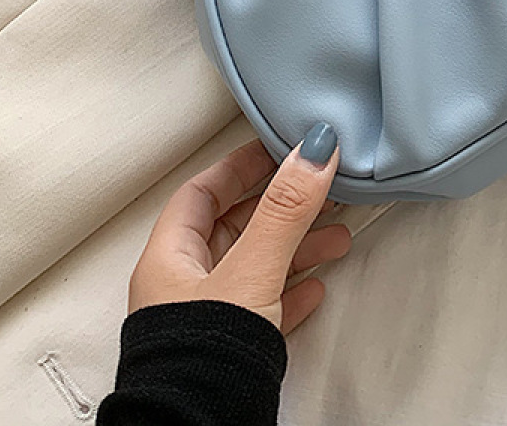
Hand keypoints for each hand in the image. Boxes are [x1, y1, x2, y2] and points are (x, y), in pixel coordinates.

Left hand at [128, 123, 350, 332]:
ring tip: (337, 236)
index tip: (277, 148)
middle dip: (281, 207)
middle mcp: (182, 286)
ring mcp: (205, 321)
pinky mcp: (229, 352)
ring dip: (296, 248)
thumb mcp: (253, 268)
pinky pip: (264, 308)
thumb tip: (313, 150)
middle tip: (318, 187)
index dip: (240, 166)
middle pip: (234, 227)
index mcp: (169, 258)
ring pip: (255, 267)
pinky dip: (293, 291)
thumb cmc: (204, 358)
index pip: (202, 192)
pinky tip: (317, 289)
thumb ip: (285, 210)